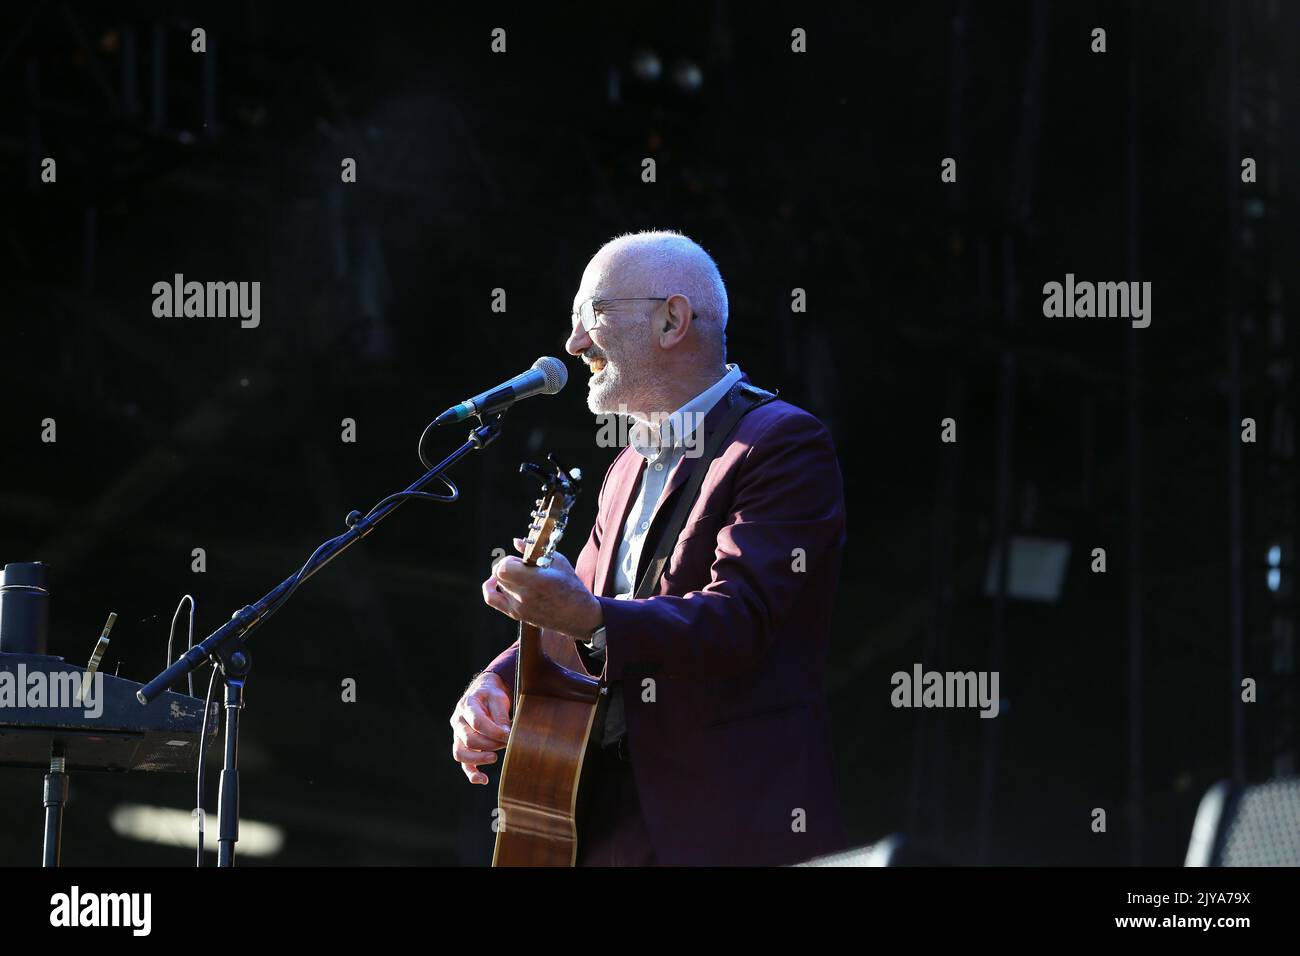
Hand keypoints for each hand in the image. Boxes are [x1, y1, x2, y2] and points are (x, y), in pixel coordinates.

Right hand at [450, 671, 511, 785]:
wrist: (484, 692)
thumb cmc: (492, 694)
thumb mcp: (498, 697)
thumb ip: (500, 715)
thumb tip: (506, 734)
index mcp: (467, 706)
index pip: (478, 723)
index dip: (495, 732)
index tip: (510, 736)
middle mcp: (458, 721)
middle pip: (470, 739)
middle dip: (491, 744)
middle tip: (507, 743)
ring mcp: (458, 735)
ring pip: (461, 753)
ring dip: (479, 758)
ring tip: (495, 757)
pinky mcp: (463, 746)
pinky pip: (464, 763)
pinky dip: (472, 773)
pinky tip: (484, 779)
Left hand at [481, 538, 602, 637]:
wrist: (576, 615)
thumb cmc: (570, 586)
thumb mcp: (558, 562)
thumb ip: (534, 552)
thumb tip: (516, 541)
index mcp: (537, 581)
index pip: (504, 567)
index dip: (509, 560)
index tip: (521, 560)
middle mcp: (525, 595)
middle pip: (499, 573)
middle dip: (508, 565)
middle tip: (522, 566)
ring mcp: (519, 607)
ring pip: (498, 583)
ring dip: (506, 575)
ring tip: (521, 575)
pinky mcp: (516, 614)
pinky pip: (492, 599)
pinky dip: (489, 588)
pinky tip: (493, 581)